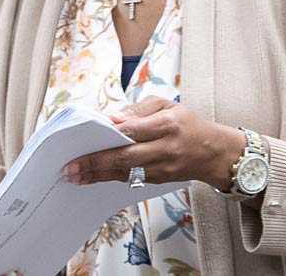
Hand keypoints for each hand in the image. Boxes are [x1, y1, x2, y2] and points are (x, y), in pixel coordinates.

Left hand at [61, 97, 246, 187]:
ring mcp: (163, 168)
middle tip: (71, 167)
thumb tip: (113, 118)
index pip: (135, 129)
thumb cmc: (188, 124)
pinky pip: (131, 179)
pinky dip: (110, 178)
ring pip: (125, 173)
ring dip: (98, 175)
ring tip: (74, 176)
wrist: (215, 153)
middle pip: (126, 157)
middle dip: (96, 162)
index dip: (112, 133)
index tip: (88, 135)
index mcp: (168, 124)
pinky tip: (93, 177)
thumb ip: (139, 110)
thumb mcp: (168, 105)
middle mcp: (166, 148)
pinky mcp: (159, 180)